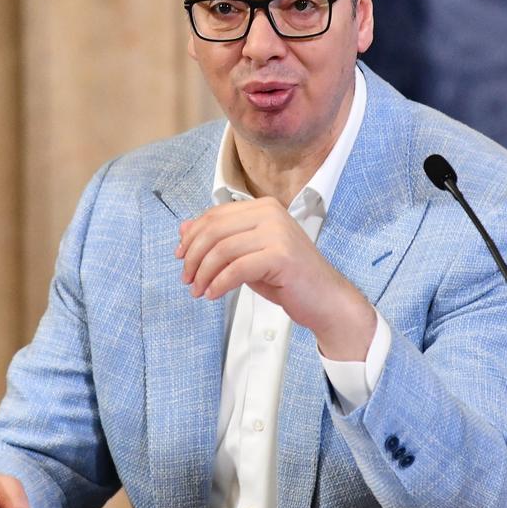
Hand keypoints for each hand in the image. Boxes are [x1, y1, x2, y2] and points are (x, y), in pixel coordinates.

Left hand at [176, 197, 376, 359]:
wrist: (326, 300)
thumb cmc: (287, 278)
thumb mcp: (247, 254)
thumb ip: (221, 239)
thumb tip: (184, 228)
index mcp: (263, 207)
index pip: (215, 215)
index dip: (192, 236)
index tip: (180, 257)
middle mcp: (271, 213)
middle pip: (214, 230)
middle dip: (194, 256)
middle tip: (187, 279)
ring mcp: (277, 233)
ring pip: (222, 249)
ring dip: (203, 273)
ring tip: (198, 290)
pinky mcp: (281, 256)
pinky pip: (236, 268)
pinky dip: (219, 283)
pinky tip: (213, 294)